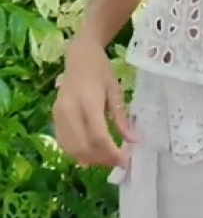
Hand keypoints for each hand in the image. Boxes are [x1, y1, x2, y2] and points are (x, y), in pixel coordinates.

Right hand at [53, 35, 135, 169]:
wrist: (79, 55)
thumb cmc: (101, 69)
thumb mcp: (116, 90)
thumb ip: (122, 117)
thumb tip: (133, 141)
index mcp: (88, 101)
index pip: (98, 136)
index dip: (111, 153)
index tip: (125, 161)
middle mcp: (70, 110)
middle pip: (83, 147)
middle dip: (102, 159)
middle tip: (118, 162)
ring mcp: (58, 115)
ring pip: (71, 149)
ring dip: (89, 159)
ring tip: (106, 159)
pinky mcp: (53, 117)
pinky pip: (63, 143)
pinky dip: (76, 153)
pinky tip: (90, 153)